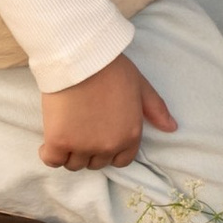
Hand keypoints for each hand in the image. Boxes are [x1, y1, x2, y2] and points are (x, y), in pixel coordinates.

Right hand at [40, 49, 176, 171]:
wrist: (81, 58)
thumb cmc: (112, 69)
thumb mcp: (141, 87)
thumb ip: (156, 109)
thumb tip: (172, 127)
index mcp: (130, 136)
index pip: (121, 161)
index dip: (110, 150)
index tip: (99, 136)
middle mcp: (108, 146)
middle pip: (96, 163)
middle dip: (89, 150)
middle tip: (81, 128)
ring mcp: (83, 146)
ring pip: (74, 164)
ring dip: (70, 153)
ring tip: (67, 131)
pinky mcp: (59, 142)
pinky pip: (52, 160)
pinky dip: (49, 153)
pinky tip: (50, 141)